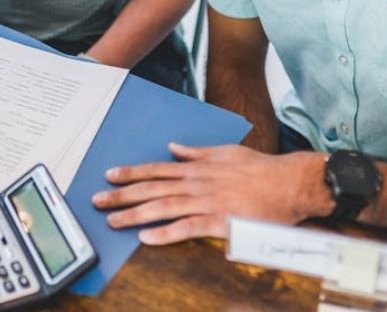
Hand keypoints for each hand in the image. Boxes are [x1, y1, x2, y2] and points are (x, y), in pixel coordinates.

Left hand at [91, 143, 330, 243]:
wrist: (289, 183)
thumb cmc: (260, 169)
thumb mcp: (225, 152)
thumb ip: (197, 152)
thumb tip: (174, 147)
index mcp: (196, 168)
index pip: (156, 169)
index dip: (130, 173)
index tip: (110, 175)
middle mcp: (196, 183)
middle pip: (151, 188)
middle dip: (121, 195)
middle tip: (97, 200)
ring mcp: (206, 202)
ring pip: (163, 207)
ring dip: (135, 215)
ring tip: (113, 221)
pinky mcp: (219, 221)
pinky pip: (187, 228)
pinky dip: (166, 233)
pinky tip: (147, 239)